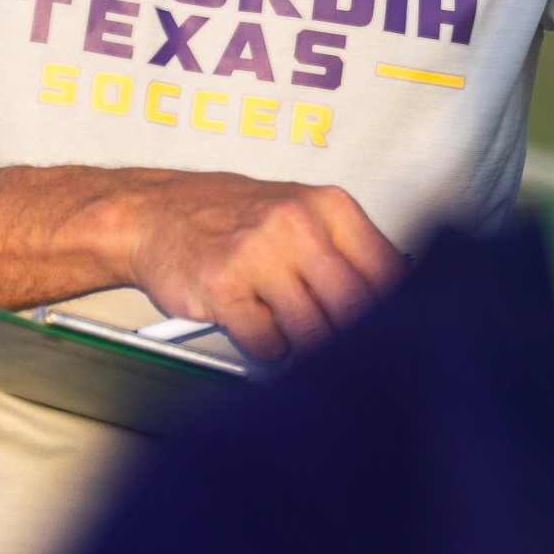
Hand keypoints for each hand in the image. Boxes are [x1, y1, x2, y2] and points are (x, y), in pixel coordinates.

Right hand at [121, 172, 404, 362]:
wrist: (155, 212)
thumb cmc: (231, 219)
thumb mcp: (301, 215)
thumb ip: (348, 256)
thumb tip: (398, 309)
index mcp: (329, 206)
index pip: (388, 275)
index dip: (388, 316)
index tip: (383, 333)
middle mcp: (298, 224)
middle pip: (355, 311)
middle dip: (342, 334)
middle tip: (324, 332)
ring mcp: (260, 253)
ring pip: (314, 335)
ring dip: (297, 341)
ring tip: (275, 313)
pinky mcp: (225, 288)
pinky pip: (269, 347)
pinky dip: (262, 346)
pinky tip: (246, 316)